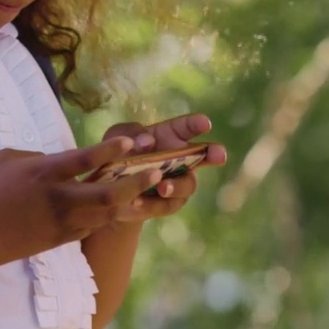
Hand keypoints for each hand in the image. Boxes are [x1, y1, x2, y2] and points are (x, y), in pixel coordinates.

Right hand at [0, 136, 165, 271]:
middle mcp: (58, 199)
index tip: (131, 142)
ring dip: (129, 199)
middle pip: (109, 193)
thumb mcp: (8, 159)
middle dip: (136, 182)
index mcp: (43, 173)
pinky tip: (118, 204)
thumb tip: (60, 159)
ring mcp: (62, 222)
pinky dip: (108, 213)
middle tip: (156, 170)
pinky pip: (94, 224)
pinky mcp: (62, 239)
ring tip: (147, 186)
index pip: (84, 159)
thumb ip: (39, 155)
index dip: (111, 150)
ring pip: (108, 213)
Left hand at [101, 114, 225, 220]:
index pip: (186, 127)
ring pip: (187, 184)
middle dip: (213, 154)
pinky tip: (137, 201)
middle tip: (220, 155)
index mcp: (169, 135)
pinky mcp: (168, 203)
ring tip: (162, 187)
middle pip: (203, 156)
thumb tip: (148, 142)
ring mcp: (178, 181)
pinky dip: (152, 204)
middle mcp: (180, 158)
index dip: (197, 124)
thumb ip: (129, 134)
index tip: (205, 123)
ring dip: (176, 185)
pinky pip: (166, 205)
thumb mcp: (116, 138)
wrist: (109, 188)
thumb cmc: (117, 154)